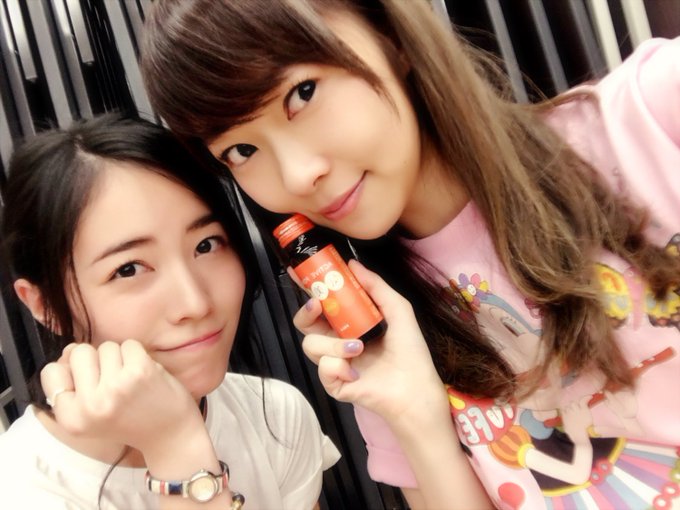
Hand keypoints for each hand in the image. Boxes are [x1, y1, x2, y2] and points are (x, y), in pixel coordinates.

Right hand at [40, 340, 201, 453]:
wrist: (170, 436)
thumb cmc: (128, 420)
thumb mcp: (89, 415)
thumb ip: (72, 385)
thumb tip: (69, 350)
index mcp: (71, 419)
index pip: (51, 372)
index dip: (69, 369)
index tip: (88, 382)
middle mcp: (90, 404)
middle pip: (79, 352)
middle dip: (97, 360)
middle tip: (113, 381)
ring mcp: (115, 386)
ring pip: (106, 346)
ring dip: (119, 358)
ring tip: (130, 380)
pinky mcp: (139, 372)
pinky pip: (129, 344)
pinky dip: (137, 354)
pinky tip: (144, 374)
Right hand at [294, 260, 444, 423]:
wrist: (416, 387)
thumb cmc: (410, 349)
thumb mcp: (397, 309)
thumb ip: (375, 285)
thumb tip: (353, 263)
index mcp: (349, 323)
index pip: (323, 302)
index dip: (308, 287)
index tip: (297, 271)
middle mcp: (338, 341)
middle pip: (305, 323)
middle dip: (306, 312)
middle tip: (317, 305)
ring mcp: (334, 363)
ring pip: (311, 345)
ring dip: (334, 344)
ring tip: (359, 347)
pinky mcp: (334, 383)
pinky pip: (323, 369)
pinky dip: (338, 367)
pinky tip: (356, 372)